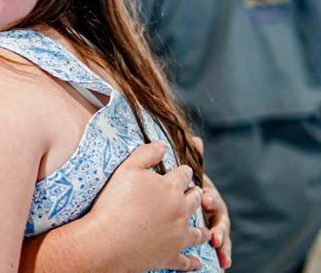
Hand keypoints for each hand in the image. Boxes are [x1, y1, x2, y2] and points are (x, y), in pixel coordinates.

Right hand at [92, 141, 209, 271]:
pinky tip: (197, 263)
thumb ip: (146, 153)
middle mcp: (181, 211)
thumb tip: (162, 143)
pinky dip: (194, 263)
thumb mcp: (127, 169)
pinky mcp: (172, 256)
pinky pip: (188, 262)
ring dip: (203, 230)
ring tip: (205, 230)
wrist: (108, 240)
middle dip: (196, 195)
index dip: (184, 171)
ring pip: (198, 232)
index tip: (185, 170)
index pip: (184, 175)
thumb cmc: (115, 202)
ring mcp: (179, 236)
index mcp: (171, 188)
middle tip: (197, 194)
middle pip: (195, 200)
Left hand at [192, 137, 231, 269]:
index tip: (203, 199)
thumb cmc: (180, 182)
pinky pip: (219, 246)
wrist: (176, 192)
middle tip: (214, 235)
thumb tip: (196, 139)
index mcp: (206, 191)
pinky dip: (223, 254)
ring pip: (221, 232)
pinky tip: (223, 264)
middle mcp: (213, 207)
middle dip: (219, 226)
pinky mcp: (209, 235)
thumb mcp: (184, 170)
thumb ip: (190, 156)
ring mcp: (213, 221)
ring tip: (220, 252)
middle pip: (220, 217)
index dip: (209, 197)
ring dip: (223, 242)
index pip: (211, 195)